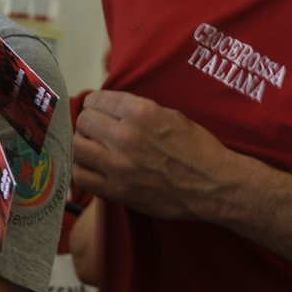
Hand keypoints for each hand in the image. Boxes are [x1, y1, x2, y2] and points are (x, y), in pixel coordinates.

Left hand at [70, 89, 236, 220]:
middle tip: (96, 130)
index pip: (96, 100)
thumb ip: (136, 109)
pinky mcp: (118, 190)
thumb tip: (107, 106)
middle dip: (88, 123)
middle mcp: (126, 137)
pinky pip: (81, 177)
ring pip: (77, 147)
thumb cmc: (197, 148)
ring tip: (92, 147)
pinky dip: (81, 169)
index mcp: (140, 113)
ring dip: (83, 144)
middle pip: (83, 121)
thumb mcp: (169, 114)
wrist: (214, 185)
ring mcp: (119, 166)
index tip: (99, 110)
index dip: (96, 104)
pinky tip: (92, 167)